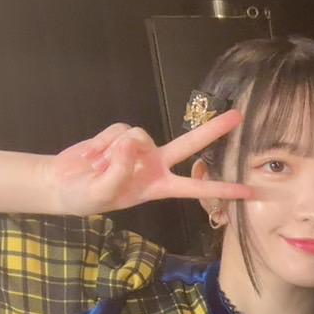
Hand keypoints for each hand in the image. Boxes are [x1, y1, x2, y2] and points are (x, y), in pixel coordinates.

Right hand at [45, 111, 253, 216]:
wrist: (64, 182)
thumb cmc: (86, 196)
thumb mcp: (103, 193)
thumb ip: (119, 170)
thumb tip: (134, 141)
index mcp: (158, 187)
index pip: (196, 188)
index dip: (221, 189)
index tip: (249, 192)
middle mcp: (156, 165)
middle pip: (190, 144)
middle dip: (214, 130)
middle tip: (240, 116)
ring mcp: (140, 148)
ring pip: (140, 135)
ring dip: (115, 151)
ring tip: (99, 167)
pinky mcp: (124, 134)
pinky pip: (120, 130)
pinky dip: (104, 142)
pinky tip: (95, 154)